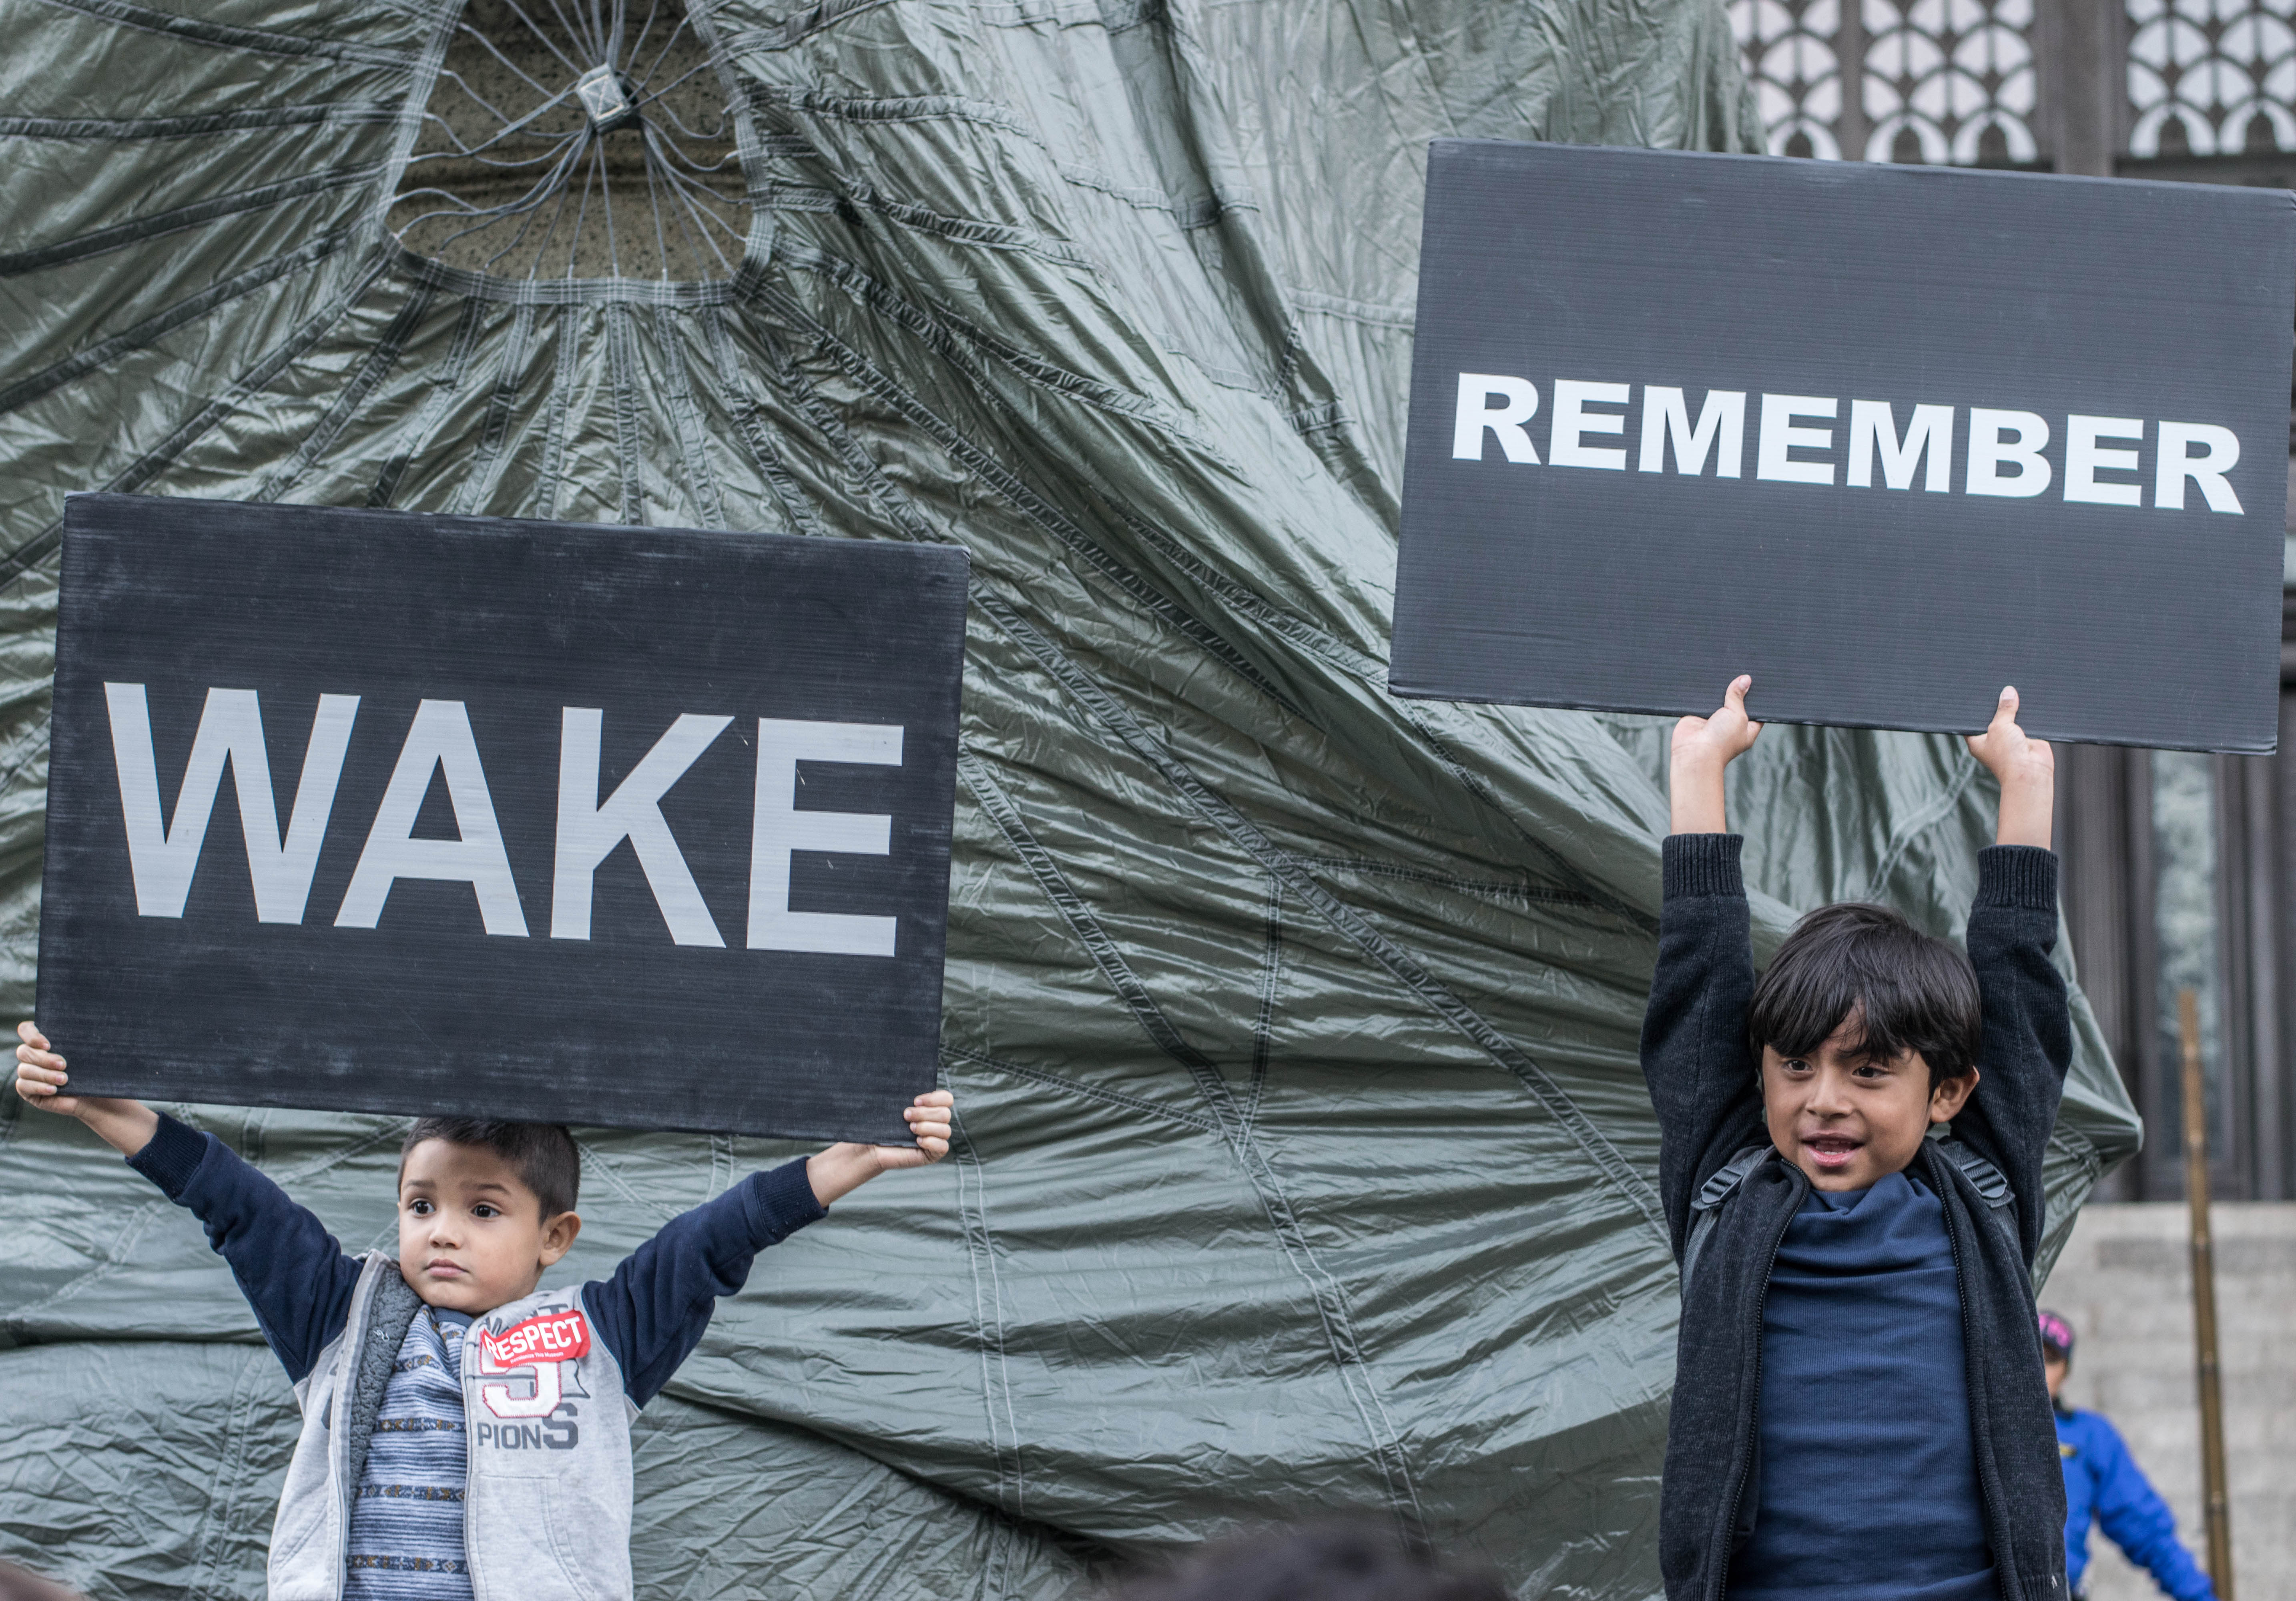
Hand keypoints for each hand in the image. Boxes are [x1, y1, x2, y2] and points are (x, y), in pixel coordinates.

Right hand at [14, 1021, 157, 1155]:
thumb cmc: (98, 1070)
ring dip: (44, 1074)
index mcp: (45, 1042)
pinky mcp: (29, 1091)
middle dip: (43, 1058)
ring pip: (24, 1069)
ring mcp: (29, 1074)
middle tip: (64, 1064)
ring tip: (64, 1079)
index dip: (31, 1035)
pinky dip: (38, 1087)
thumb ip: (82, 1039)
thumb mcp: (92, 1052)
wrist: (100, 1097)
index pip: (26, 1030)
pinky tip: (53, 1090)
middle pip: (24, 1051)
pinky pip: (23, 1086)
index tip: (48, 1044)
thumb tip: (86, 1019)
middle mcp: (33, 1056)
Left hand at [805, 1090, 955, 1206]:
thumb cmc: (879, 1123)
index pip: (946, 1098)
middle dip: (925, 1113)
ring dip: (926, 1127)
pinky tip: (917, 1142)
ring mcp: (936, 1139)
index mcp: (930, 1108)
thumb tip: (904, 1070)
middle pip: (945, 1113)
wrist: (870, 1146)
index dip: (935, 1098)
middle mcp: (935, 1122)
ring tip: (909, 1129)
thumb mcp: (891, 1103)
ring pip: (945, 1129)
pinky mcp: (932, 1154)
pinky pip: (943, 1147)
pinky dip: (931, 1142)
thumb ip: (902, 1091)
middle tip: (905, 1115)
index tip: (914, 1100)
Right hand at [1669, 675, 1761, 833]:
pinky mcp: (1697, 716)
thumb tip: (1745, 679)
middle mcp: (1731, 724)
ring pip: (1718, 699)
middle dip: (1737, 689)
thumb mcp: (1738, 715)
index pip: (1755, 709)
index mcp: (1747, 728)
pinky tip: (1706, 681)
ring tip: (1722, 673)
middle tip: (1741, 672)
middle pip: (1736, 701)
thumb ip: (1739, 696)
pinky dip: (1703, 693)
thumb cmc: (1721, 742)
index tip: (1758, 680)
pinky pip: (1702, 700)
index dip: (1756, 696)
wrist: (1694, 752)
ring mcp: (1713, 719)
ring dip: (1718, 691)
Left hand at [1966, 686, 2052, 848]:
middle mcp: (1993, 738)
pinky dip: (2030, 713)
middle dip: (1998, 704)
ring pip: (2012, 717)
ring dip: (2016, 708)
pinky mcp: (2028, 737)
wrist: (2031, 773)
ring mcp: (2011, 738)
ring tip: (2015, 688)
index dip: (1975, 706)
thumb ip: (2003, 708)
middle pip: (1994, 715)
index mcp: (1977, 739)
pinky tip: (2030, 699)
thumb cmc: (2007, 756)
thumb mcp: (1999, 726)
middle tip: (1999, 685)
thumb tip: (2008, 691)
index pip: (1973, 719)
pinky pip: (2028, 721)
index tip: (1977, 691)